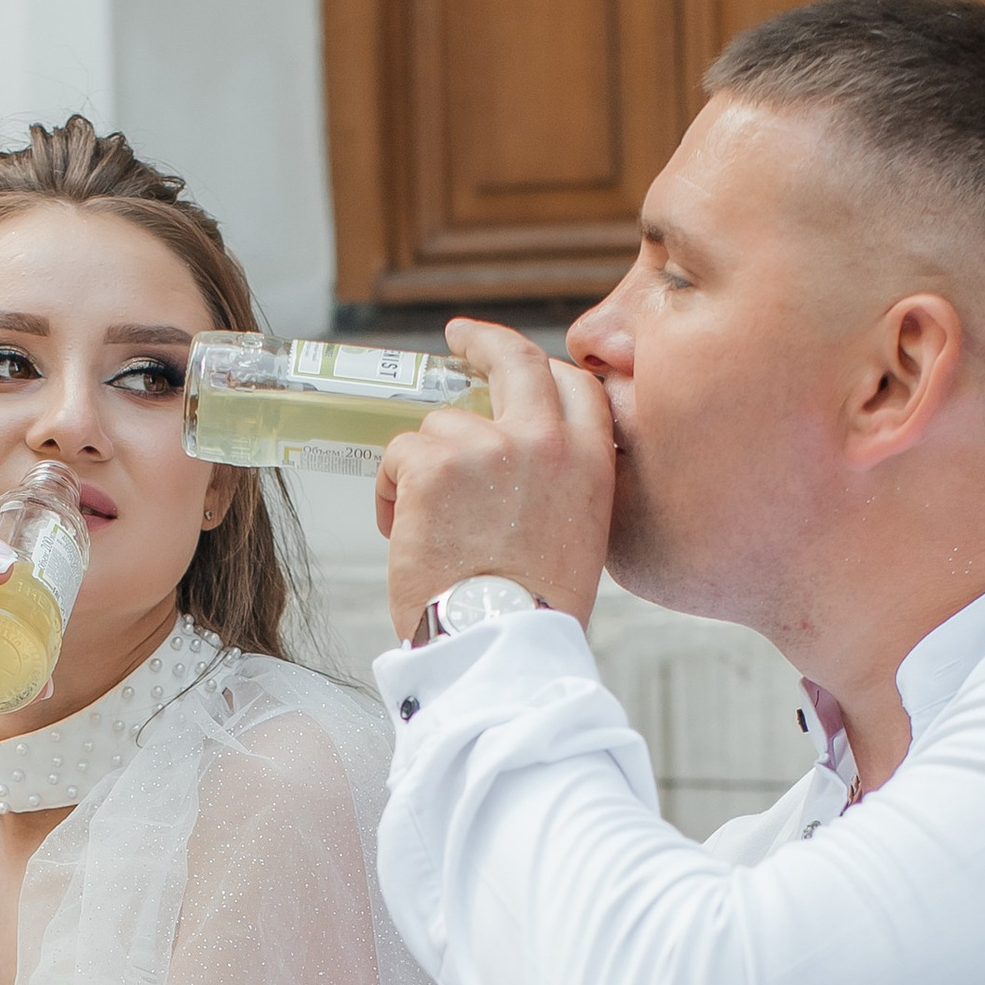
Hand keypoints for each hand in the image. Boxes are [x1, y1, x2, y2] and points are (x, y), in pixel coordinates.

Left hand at [375, 319, 615, 643]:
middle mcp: (546, 441)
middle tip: (460, 338)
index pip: (574, 385)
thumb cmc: (532, 611)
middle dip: (485, 342)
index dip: (541, 369)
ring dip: (425, 465)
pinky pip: (400, 454)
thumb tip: (517, 454)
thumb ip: (559, 481)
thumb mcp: (577, 535)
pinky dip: (393, 490)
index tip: (515, 362)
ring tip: (430, 528)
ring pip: (441, 425)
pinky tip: (408, 534)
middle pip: (516, 361)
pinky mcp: (435, 462)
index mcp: (592, 462)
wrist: (499, 646)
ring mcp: (488, 446)